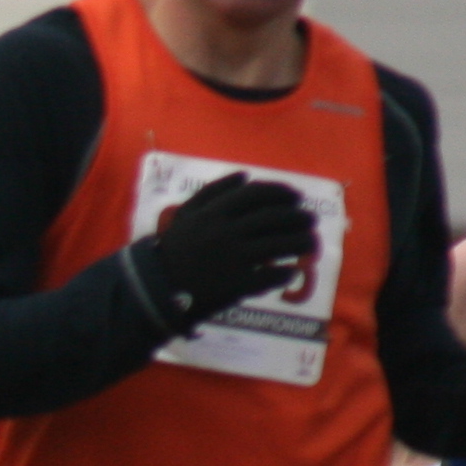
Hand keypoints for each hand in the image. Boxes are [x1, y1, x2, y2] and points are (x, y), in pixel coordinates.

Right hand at [131, 171, 315, 331]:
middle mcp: (227, 232)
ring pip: (281, 245)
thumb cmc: (172, 250)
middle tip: (310, 221)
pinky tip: (290, 272)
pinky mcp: (237, 284)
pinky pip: (271, 276)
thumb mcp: (185, 214)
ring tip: (311, 245)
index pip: (259, 195)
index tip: (297, 198)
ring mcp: (234, 259)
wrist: (154, 289)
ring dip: (303, 243)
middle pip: (276, 218)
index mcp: (215, 212)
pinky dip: (285, 274)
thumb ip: (212, 192)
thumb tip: (244, 176)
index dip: (283, 193)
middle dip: (301, 217)